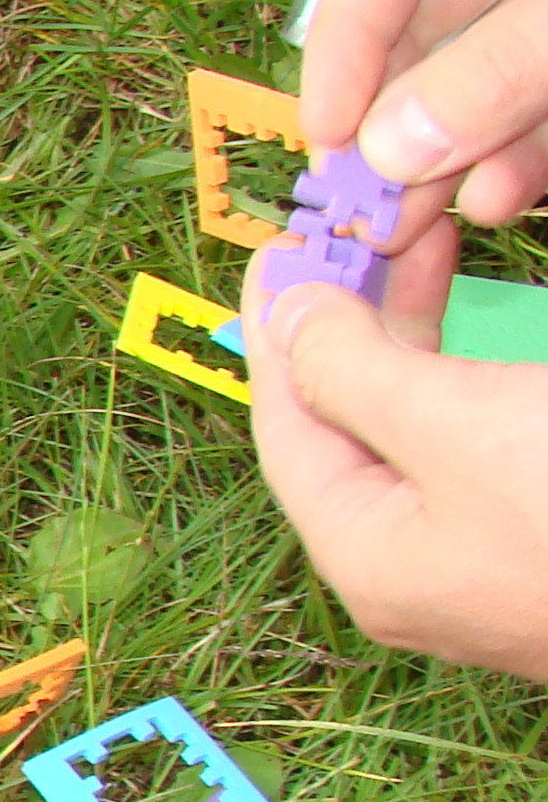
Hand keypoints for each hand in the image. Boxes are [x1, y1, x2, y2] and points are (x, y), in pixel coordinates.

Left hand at [244, 252, 547, 680]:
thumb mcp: (459, 425)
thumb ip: (359, 372)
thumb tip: (289, 318)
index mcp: (368, 553)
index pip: (290, 428)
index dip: (280, 334)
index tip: (280, 251)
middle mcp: (416, 567)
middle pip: (355, 426)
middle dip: (353, 323)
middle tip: (355, 235)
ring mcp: (487, 556)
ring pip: (426, 427)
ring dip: (419, 334)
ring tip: (426, 245)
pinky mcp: (541, 531)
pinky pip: (485, 441)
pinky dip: (475, 373)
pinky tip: (489, 318)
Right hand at [301, 0, 547, 238]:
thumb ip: (508, 60)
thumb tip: (388, 147)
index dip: (349, 36)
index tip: (329, 134)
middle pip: (440, 8)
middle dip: (406, 112)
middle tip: (373, 203)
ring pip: (497, 57)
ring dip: (466, 144)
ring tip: (443, 218)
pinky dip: (530, 142)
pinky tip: (511, 192)